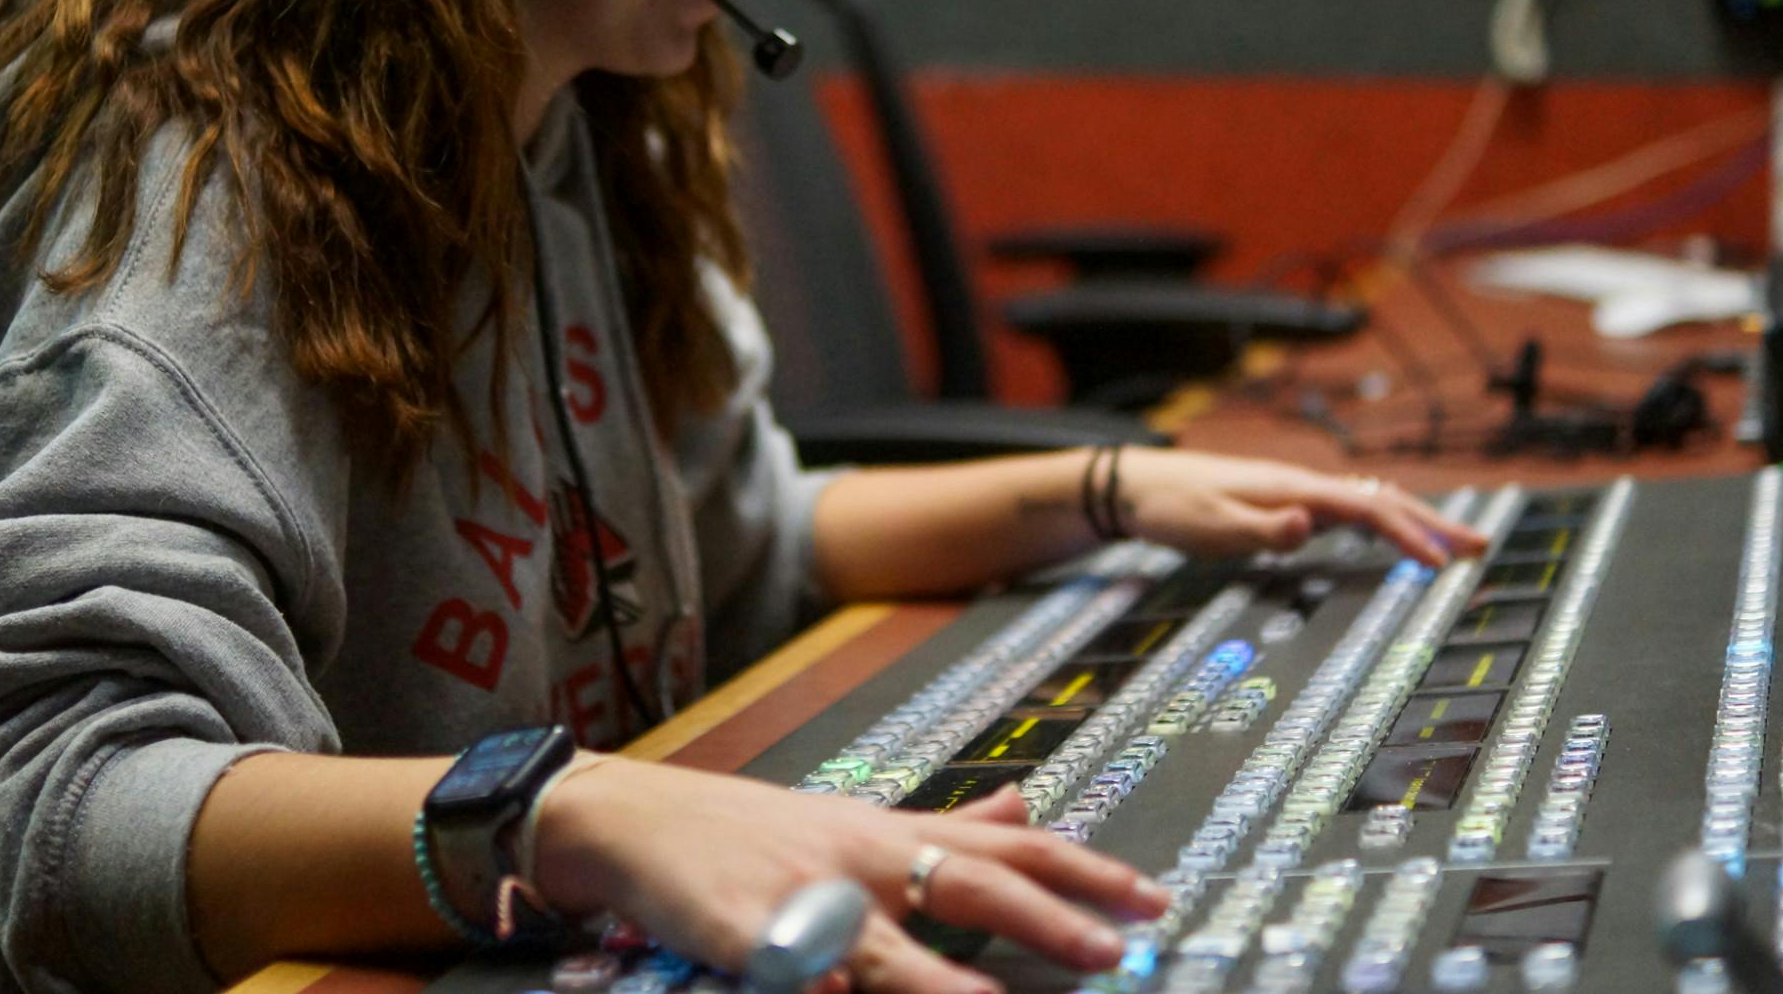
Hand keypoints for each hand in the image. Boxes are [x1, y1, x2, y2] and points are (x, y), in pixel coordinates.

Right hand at [533, 764, 1167, 993]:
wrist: (630, 819)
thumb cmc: (751, 831)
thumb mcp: (859, 822)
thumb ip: (949, 823)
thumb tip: (1029, 807)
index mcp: (891, 835)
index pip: (1006, 850)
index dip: (1083, 872)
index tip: (1152, 898)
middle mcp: (859, 857)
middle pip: (964, 880)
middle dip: (1042, 919)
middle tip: (1111, 950)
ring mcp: (799, 894)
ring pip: (883, 940)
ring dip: (940, 979)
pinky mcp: (737, 930)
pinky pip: (784, 963)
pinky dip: (810, 979)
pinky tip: (830, 993)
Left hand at [1112, 447, 1487, 565]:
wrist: (1137, 484)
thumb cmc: (1174, 507)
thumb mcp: (1214, 526)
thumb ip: (1264, 530)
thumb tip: (1309, 526)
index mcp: (1294, 490)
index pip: (1367, 510)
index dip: (1408, 537)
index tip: (1442, 565)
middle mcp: (1302, 484)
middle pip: (1382, 499)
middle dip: (1433, 523)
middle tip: (1480, 547)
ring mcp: (1296, 489)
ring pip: (1370, 499)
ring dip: (1414, 519)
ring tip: (1452, 540)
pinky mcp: (1285, 499)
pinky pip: (1350, 505)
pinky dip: (1383, 516)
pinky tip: (1390, 526)